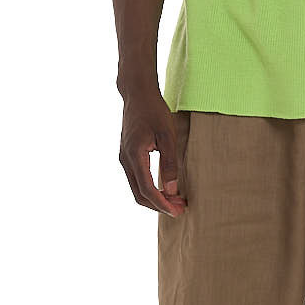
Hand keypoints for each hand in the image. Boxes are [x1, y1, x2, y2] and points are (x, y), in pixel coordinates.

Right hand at [119, 90, 187, 215]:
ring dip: (155, 198)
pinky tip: (165, 188)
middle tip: (180, 209)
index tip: (177, 210)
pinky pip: (137, 180)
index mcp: (134, 155)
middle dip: (159, 205)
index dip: (162, 203)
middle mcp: (125, 160)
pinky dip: (150, 189)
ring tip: (176, 201)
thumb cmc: (154, 110)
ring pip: (137, 188)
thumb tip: (172, 189)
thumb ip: (169, 162)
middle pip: (139, 194)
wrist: (137, 93)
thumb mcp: (167, 135)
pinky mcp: (127, 156)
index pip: (146, 189)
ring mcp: (124, 158)